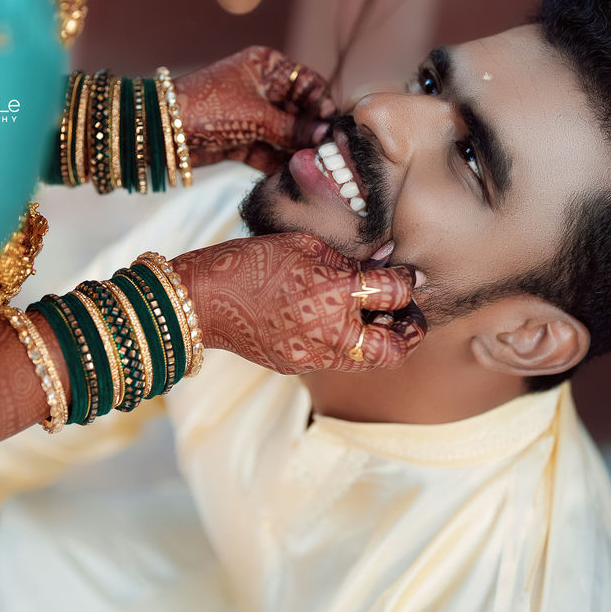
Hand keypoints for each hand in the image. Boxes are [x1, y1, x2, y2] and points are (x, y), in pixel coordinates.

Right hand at [172, 233, 425, 374]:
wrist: (202, 300)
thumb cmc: (250, 261)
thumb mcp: (303, 244)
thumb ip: (346, 257)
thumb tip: (382, 260)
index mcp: (334, 293)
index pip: (394, 292)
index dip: (407, 281)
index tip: (406, 275)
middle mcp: (331, 332)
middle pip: (394, 347)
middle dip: (409, 331)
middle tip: (408, 314)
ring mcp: (313, 355)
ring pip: (367, 361)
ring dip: (379, 342)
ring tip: (375, 319)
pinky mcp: (296, 366)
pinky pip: (334, 360)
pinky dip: (345, 344)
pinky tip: (334, 322)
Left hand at [173, 46, 336, 171]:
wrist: (162, 131)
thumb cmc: (207, 108)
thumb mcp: (256, 116)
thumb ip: (292, 128)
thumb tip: (324, 135)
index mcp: (267, 67)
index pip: (308, 83)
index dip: (322, 105)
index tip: (332, 128)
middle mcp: (263, 88)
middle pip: (300, 111)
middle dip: (311, 132)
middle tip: (326, 154)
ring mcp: (252, 115)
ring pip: (285, 134)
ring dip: (296, 150)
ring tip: (312, 168)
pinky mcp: (242, 139)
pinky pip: (268, 150)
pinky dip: (278, 162)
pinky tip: (292, 174)